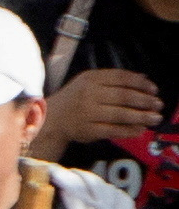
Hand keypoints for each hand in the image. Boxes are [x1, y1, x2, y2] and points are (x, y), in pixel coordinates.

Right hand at [47, 66, 165, 155]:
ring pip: (121, 115)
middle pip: (123, 97)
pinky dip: (130, 130)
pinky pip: (115, 130)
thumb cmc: (74, 99)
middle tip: (158, 104)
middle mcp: (89, 94)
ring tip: (155, 118)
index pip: (120, 78)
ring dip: (142, 117)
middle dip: (145, 101)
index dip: (140, 83)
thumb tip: (143, 78)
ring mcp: (88, 113)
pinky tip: (140, 129)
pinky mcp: (90, 130)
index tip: (153, 89)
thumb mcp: (87, 82)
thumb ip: (113, 79)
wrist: (51, 118)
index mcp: (90, 79)